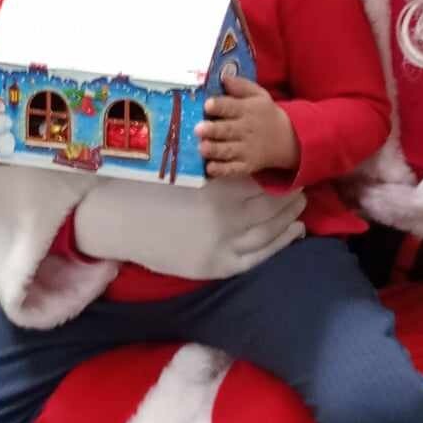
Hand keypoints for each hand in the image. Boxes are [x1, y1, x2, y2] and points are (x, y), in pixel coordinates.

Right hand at [73, 175, 305, 279]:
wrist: (118, 223)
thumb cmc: (148, 189)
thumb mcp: (184, 171)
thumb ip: (217, 168)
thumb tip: (250, 157)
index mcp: (215, 190)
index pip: (260, 180)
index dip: (278, 172)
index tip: (290, 164)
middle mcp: (223, 218)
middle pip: (271, 204)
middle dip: (291, 193)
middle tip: (303, 181)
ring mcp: (222, 245)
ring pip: (270, 229)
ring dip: (291, 215)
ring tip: (302, 203)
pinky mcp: (218, 265)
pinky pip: (259, 256)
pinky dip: (281, 243)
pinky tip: (295, 230)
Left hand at [195, 75, 298, 177]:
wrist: (288, 138)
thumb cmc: (265, 114)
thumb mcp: (259, 95)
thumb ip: (241, 86)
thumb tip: (224, 77)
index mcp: (248, 110)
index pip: (232, 107)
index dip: (219, 106)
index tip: (208, 105)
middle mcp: (246, 130)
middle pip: (227, 130)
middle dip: (213, 130)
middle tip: (198, 129)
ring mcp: (246, 150)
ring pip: (228, 150)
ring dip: (214, 150)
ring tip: (202, 148)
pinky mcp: (246, 166)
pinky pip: (233, 169)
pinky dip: (222, 170)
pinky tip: (210, 169)